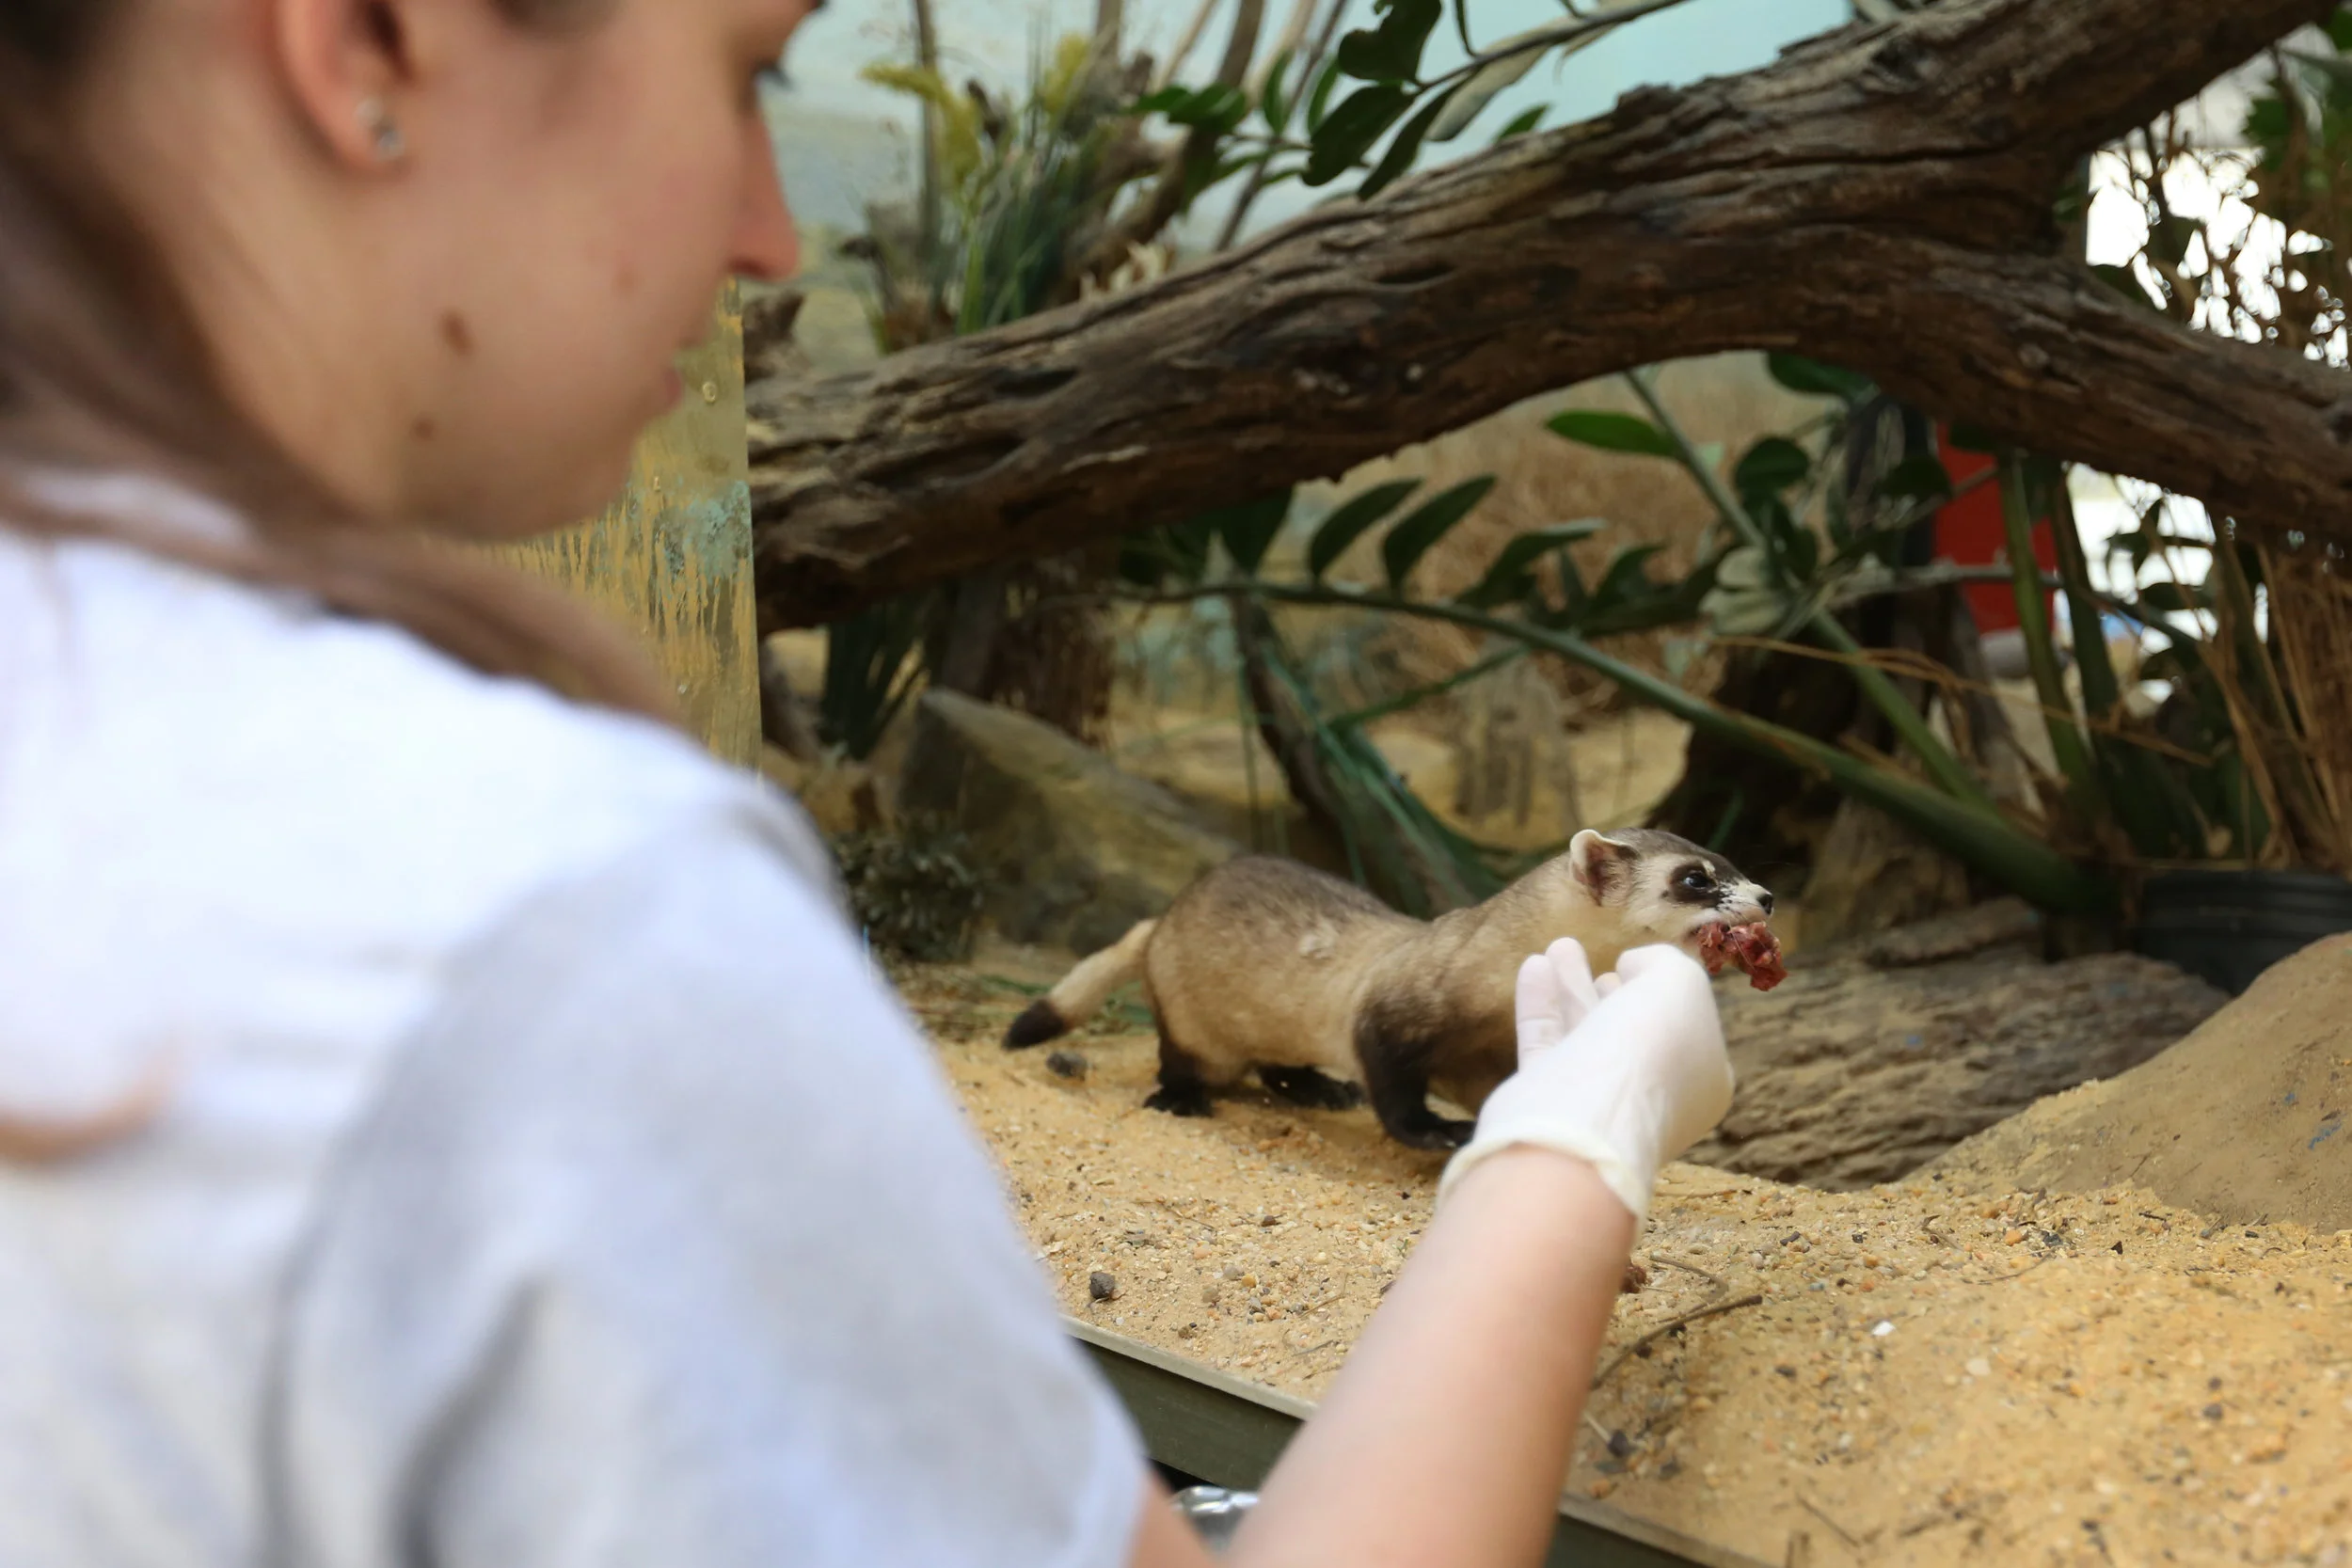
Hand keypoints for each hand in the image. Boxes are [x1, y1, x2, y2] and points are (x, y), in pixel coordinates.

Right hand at [1437, 941, 1733, 1220]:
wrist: (1589, 1115)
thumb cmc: (1651, 1048)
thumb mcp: (1680, 983)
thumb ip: (1663, 964)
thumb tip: (1632, 966)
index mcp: (1703, 1082)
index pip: (1686, 1031)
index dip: (1666, 996)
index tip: (1638, 969)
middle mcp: (1653, 1098)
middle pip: (1634, 1034)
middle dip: (1618, 993)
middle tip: (1606, 964)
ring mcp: (1599, 1105)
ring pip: (1586, 1035)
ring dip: (1573, 987)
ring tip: (1559, 945)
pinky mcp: (1548, 1105)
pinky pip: (1546, 1045)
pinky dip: (1541, 1004)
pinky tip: (1534, 965)